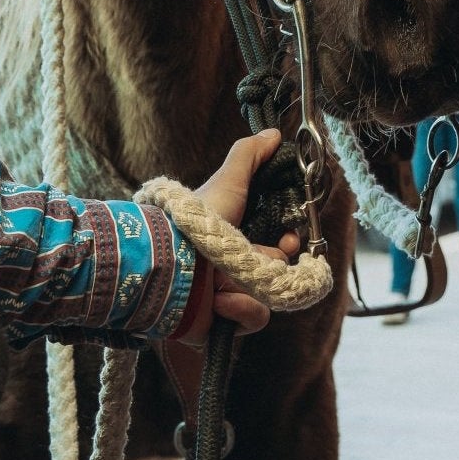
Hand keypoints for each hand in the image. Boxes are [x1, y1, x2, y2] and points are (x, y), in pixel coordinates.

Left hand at [175, 130, 301, 345]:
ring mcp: (227, 299)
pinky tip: (217, 300)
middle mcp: (231, 270)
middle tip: (257, 259)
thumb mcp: (227, 180)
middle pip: (274, 271)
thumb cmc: (196, 221)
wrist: (170, 264)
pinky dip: (238, 309)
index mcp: (234, 242)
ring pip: (267, 297)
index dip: (288, 242)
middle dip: (265, 263)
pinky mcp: (222, 326)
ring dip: (247, 286)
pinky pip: (253, 319)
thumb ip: (250, 155)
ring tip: (221, 282)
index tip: (288, 236)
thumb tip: (274, 134)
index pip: (278, 248)